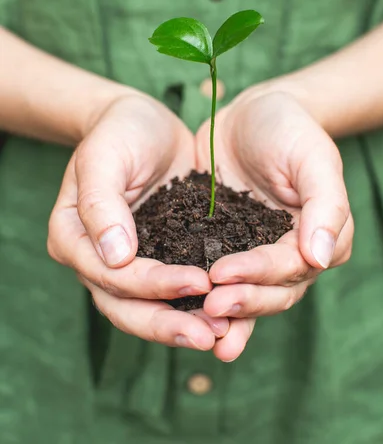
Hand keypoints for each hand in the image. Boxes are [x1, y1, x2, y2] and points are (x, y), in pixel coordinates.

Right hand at [48, 93, 228, 350]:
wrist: (144, 124)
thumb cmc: (120, 132)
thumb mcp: (104, 156)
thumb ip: (101, 202)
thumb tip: (115, 256)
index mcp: (74, 238)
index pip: (111, 275)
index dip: (153, 284)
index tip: (199, 281)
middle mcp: (97, 260)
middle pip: (127, 307)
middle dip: (168, 324)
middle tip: (210, 337)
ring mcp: (127, 264)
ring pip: (150, 308)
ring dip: (185, 324)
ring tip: (225, 335)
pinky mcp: (158, 258)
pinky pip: (174, 291)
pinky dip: (198, 306)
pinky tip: (231, 315)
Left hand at [196, 90, 352, 360]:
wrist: (250, 114)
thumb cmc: (288, 130)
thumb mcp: (312, 157)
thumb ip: (326, 205)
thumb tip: (321, 257)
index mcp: (315, 238)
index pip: (290, 267)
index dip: (259, 274)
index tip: (223, 275)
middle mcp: (286, 254)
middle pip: (269, 290)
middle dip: (240, 301)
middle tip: (207, 306)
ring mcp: (253, 252)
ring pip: (242, 292)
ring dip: (223, 313)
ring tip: (195, 326)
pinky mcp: (221, 245)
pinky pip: (211, 274)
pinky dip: (198, 295)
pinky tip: (176, 307)